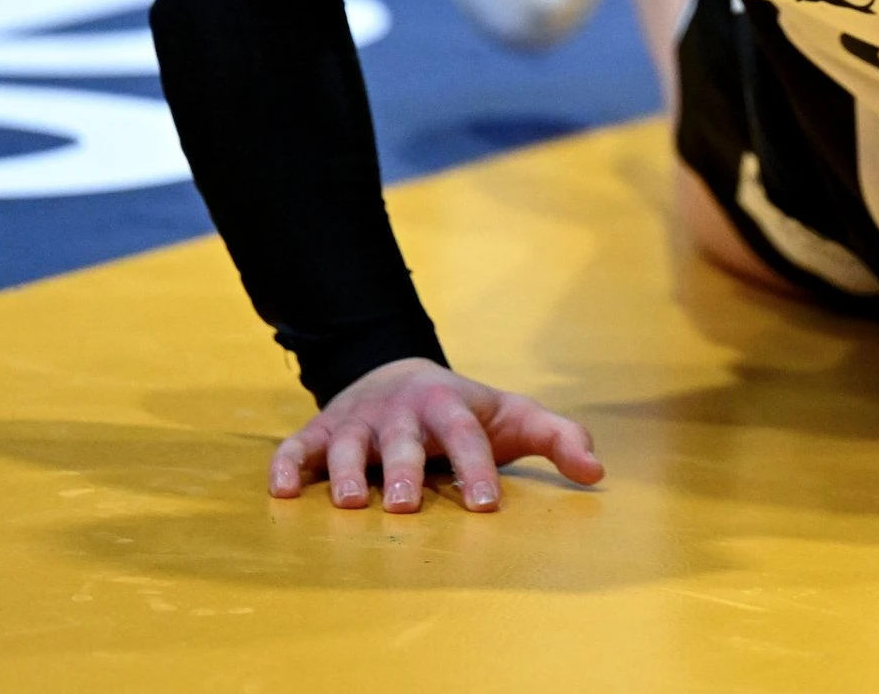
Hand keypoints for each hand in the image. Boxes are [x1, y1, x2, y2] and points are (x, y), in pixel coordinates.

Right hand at [270, 357, 603, 512]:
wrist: (398, 372)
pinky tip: (281, 492)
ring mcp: (357, 422)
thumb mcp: (515, 416)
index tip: (485, 505)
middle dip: (401, 471)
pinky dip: (286, 465)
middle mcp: (401, 413)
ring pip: (345, 444)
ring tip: (348, 504)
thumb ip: (558, 439)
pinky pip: (296, 447)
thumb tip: (597, 472)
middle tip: (403, 506)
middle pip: (402, 441)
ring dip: (343, 472)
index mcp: (450, 407)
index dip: (476, 467)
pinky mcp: (320, 431)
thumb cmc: (467, 411)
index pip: (466, 436)